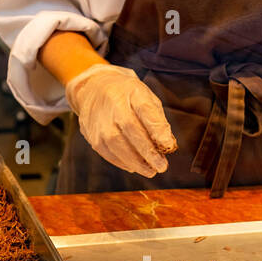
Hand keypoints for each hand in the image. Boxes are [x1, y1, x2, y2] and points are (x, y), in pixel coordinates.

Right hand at [65, 63, 176, 177]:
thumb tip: (167, 145)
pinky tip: (135, 167)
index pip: (145, 109)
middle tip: (162, 166)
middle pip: (131, 129)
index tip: (168, 145)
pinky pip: (109, 153)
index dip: (157, 128)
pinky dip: (124, 163)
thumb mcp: (146, 98)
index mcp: (132, 92)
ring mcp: (101, 121)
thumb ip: (157, 119)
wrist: (94, 90)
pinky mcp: (93, 137)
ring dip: (136, 162)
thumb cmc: (127, 97)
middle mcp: (114, 105)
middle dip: (148, 151)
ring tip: (151, 171)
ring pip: (118, 145)